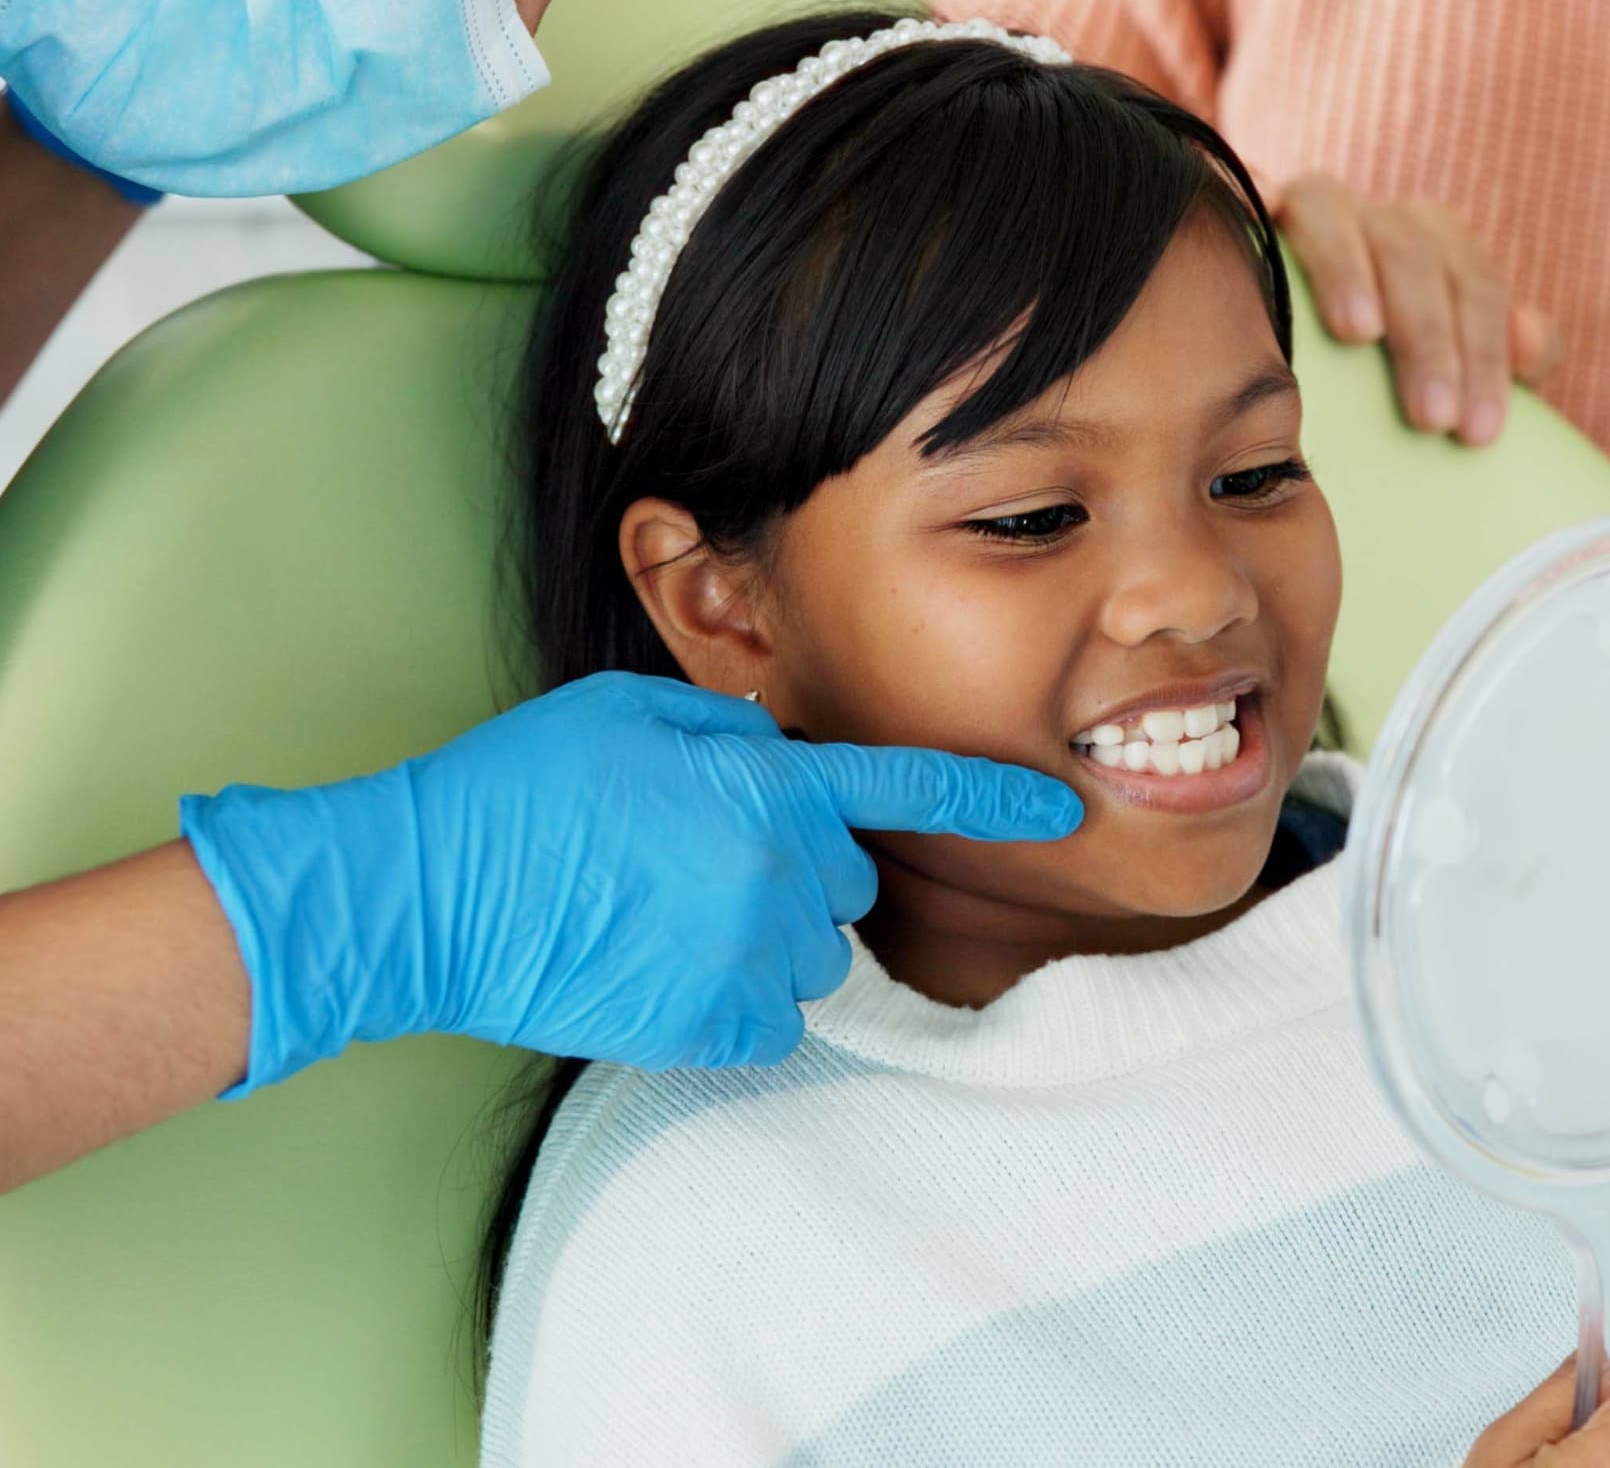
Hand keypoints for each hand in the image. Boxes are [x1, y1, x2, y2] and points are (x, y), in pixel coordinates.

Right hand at [180, 672, 1083, 1089]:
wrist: (423, 894)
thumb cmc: (515, 789)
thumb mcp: (626, 710)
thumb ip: (728, 730)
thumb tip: (779, 756)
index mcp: (765, 785)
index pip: (909, 788)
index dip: (993, 798)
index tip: (1059, 810)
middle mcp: (775, 870)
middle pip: (846, 883)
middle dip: (794, 871)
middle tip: (694, 862)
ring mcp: (745, 955)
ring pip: (810, 957)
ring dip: (761, 942)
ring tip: (661, 918)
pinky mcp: (707, 1026)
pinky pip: (768, 1021)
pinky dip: (729, 1005)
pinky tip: (657, 970)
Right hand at [1278, 173, 1562, 444]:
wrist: (1279, 341)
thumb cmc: (1387, 372)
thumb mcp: (1451, 367)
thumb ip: (1500, 355)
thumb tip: (1530, 342)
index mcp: (1438, 246)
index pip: (1476, 287)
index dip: (1485, 355)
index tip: (1478, 432)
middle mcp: (1381, 220)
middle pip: (1413, 255)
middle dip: (1428, 336)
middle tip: (1431, 418)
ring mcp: (1315, 209)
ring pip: (1337, 214)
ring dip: (1350, 268)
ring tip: (1360, 331)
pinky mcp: (1252, 206)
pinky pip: (1252, 188)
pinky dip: (1258, 187)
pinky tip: (1265, 202)